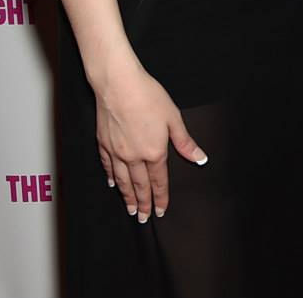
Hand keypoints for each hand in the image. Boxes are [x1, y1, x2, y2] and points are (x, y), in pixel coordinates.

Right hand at [92, 60, 206, 220]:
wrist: (118, 84)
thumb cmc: (148, 96)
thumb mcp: (173, 118)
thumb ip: (185, 142)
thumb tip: (200, 158)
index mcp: (154, 152)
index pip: (159, 181)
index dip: (160, 197)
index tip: (160, 211)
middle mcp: (133, 156)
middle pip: (140, 186)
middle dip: (143, 203)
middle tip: (143, 218)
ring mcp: (116, 151)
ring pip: (122, 181)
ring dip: (127, 196)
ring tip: (130, 209)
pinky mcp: (103, 144)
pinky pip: (108, 167)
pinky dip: (111, 178)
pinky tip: (112, 184)